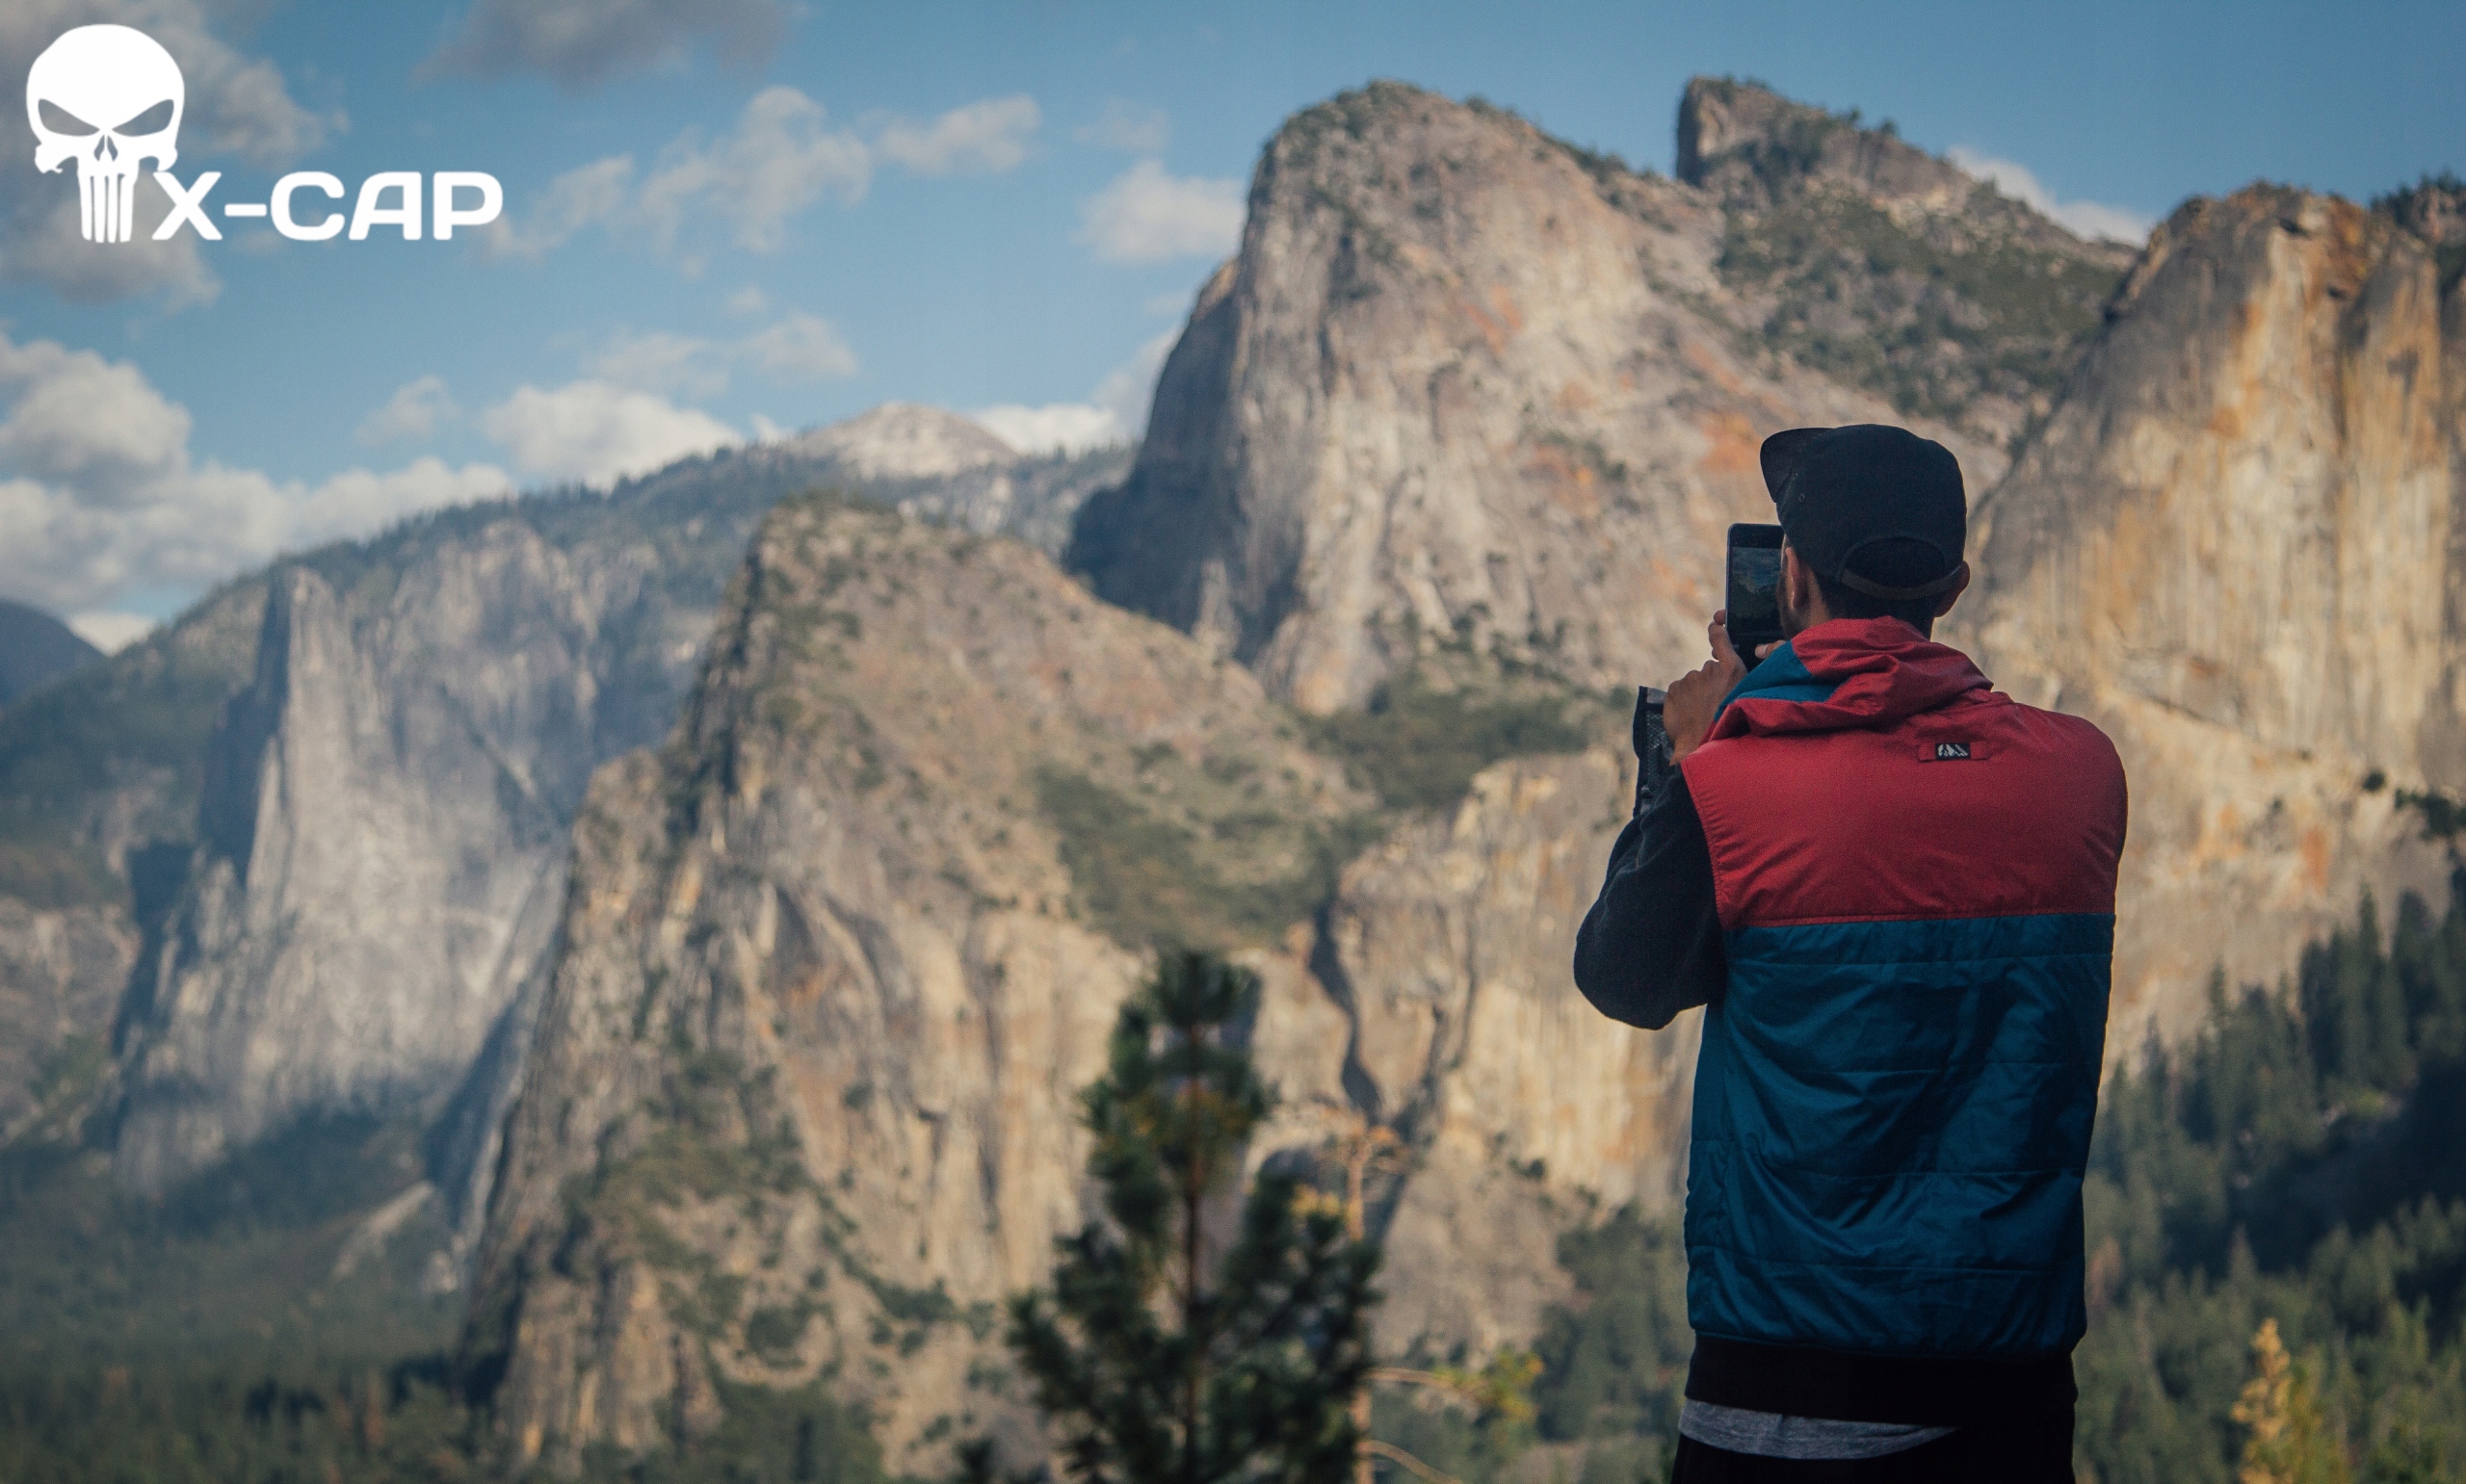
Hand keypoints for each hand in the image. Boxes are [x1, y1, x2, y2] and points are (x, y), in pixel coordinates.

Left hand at [1664, 611, 1766, 761]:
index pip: (1721, 638)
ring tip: (1702, 713)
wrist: (1703, 745)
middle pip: (1708, 670)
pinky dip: (1682, 700)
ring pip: (1693, 682)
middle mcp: (1710, 669)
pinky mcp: (1674, 688)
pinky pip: (1679, 691)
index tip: (1715, 623)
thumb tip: (1720, 665)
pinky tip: (1689, 714)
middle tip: (1715, 703)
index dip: (1717, 630)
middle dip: (1710, 682)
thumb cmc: (1729, 723)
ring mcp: (1690, 678)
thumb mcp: (1744, 697)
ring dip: (1696, 694)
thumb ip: (1734, 677)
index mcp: (1733, 670)